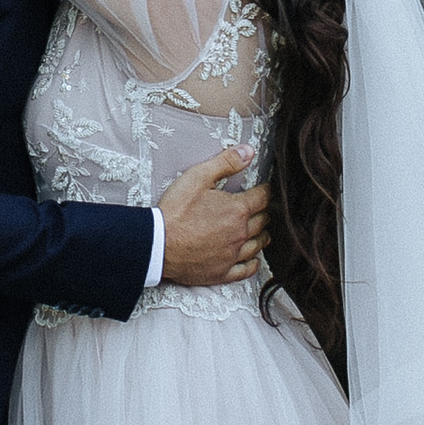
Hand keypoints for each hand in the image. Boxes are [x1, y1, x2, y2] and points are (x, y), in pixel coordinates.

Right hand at [156, 149, 270, 290]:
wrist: (157, 244)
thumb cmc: (175, 211)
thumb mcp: (197, 177)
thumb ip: (225, 163)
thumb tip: (248, 152)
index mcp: (237, 210)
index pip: (262, 197)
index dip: (266, 190)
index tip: (265, 188)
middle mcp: (240, 233)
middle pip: (262, 221)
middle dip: (263, 212)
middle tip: (260, 207)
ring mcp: (232, 255)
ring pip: (258, 245)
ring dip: (261, 236)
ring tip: (260, 231)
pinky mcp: (222, 272)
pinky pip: (246, 270)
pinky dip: (253, 263)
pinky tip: (253, 259)